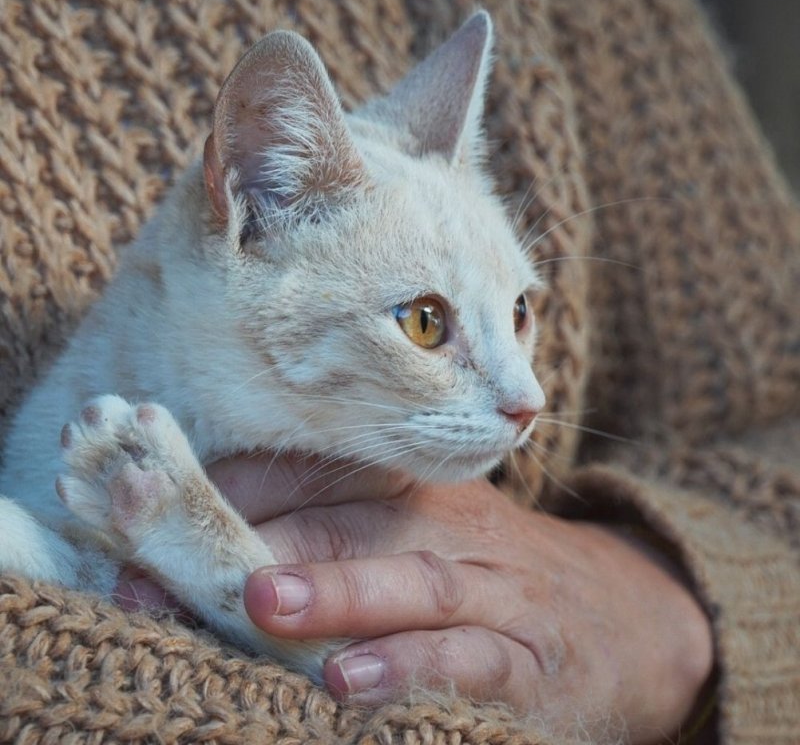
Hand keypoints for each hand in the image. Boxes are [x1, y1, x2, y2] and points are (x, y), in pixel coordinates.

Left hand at [119, 454, 713, 743]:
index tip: (158, 514)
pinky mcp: (532, 659)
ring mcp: (496, 590)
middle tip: (176, 564)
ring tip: (263, 606)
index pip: (324, 475)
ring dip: (337, 592)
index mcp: (420, 495)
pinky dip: (409, 669)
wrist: (633, 614)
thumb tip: (233, 561)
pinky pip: (467, 661)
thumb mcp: (433, 542)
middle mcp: (453, 529)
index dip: (242, 491)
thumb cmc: (502, 579)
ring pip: (412, 581)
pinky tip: (347, 687)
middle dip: (265, 543)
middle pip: (355, 522)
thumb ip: (349, 540)